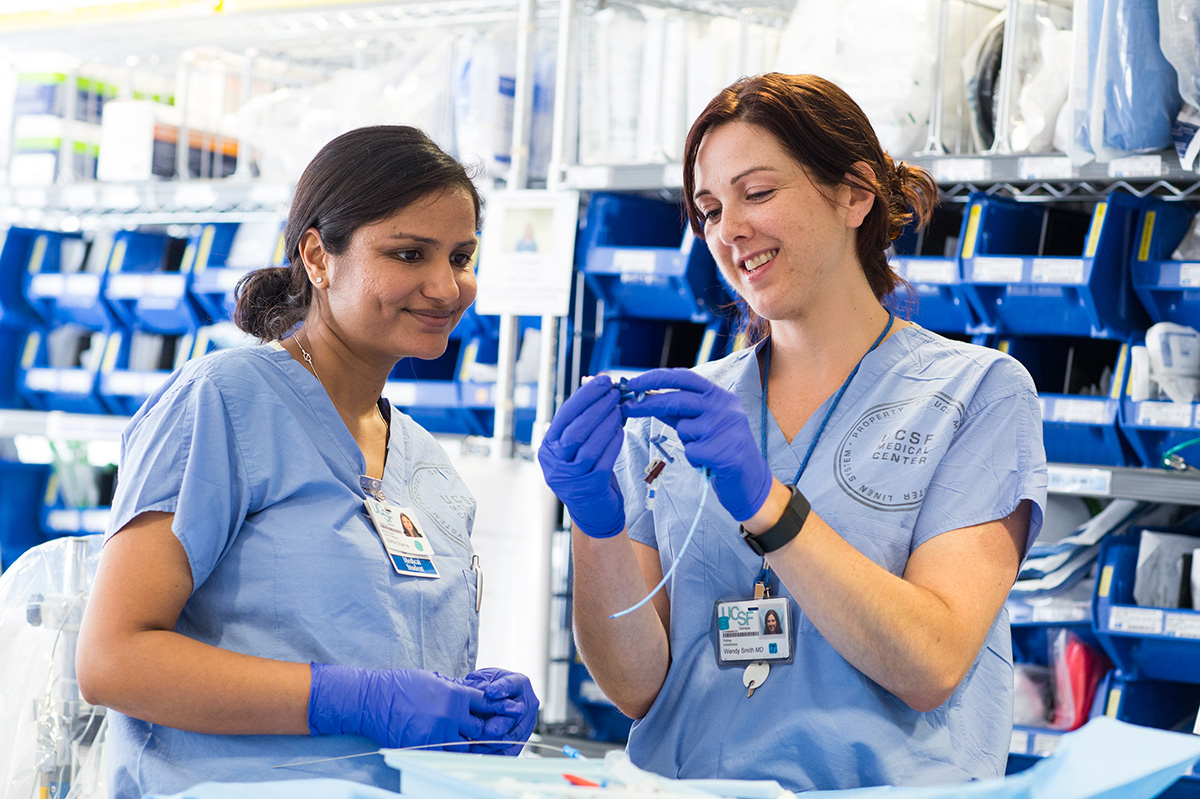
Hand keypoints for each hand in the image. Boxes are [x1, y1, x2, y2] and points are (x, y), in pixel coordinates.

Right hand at [308, 663, 487, 750]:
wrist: (372, 700)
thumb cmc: (400, 686)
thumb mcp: (432, 678)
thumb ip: (454, 688)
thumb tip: (472, 695)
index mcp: (455, 694)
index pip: (486, 703)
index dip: (492, 709)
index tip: (493, 713)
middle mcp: (450, 714)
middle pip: (478, 728)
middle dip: (477, 729)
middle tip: (472, 730)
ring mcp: (438, 734)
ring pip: (463, 746)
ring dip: (461, 744)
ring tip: (454, 739)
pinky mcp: (424, 748)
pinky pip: (444, 756)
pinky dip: (444, 754)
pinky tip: (440, 748)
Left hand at [461, 667, 539, 754]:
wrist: (495, 699)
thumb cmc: (489, 686)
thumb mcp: (483, 678)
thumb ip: (478, 684)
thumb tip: (476, 693)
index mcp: (518, 683)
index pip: (511, 685)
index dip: (502, 688)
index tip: (490, 692)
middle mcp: (526, 702)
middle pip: (518, 713)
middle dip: (502, 723)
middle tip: (488, 729)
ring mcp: (527, 721)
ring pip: (515, 734)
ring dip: (497, 741)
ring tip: (478, 744)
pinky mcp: (522, 738)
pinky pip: (513, 749)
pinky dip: (499, 753)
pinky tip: (484, 753)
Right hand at [537, 375, 625, 537]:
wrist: (593, 511)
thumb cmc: (586, 472)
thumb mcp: (577, 447)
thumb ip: (583, 420)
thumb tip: (597, 386)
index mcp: (548, 447)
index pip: (564, 415)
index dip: (585, 395)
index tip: (602, 380)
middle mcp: (554, 462)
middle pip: (576, 428)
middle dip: (598, 406)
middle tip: (615, 392)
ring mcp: (571, 477)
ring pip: (590, 444)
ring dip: (607, 422)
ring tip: (619, 409)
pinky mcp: (590, 487)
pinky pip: (604, 460)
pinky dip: (614, 442)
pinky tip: (621, 431)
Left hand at [623, 368, 771, 521]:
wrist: (751, 482)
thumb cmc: (722, 450)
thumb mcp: (703, 423)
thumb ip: (680, 410)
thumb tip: (646, 398)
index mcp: (720, 396)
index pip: (684, 377)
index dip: (656, 377)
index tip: (633, 383)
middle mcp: (725, 407)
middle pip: (678, 399)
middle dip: (649, 404)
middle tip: (627, 408)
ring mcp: (726, 428)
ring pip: (684, 429)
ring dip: (686, 441)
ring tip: (704, 449)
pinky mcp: (725, 451)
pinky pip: (691, 451)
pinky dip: (695, 459)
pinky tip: (710, 463)